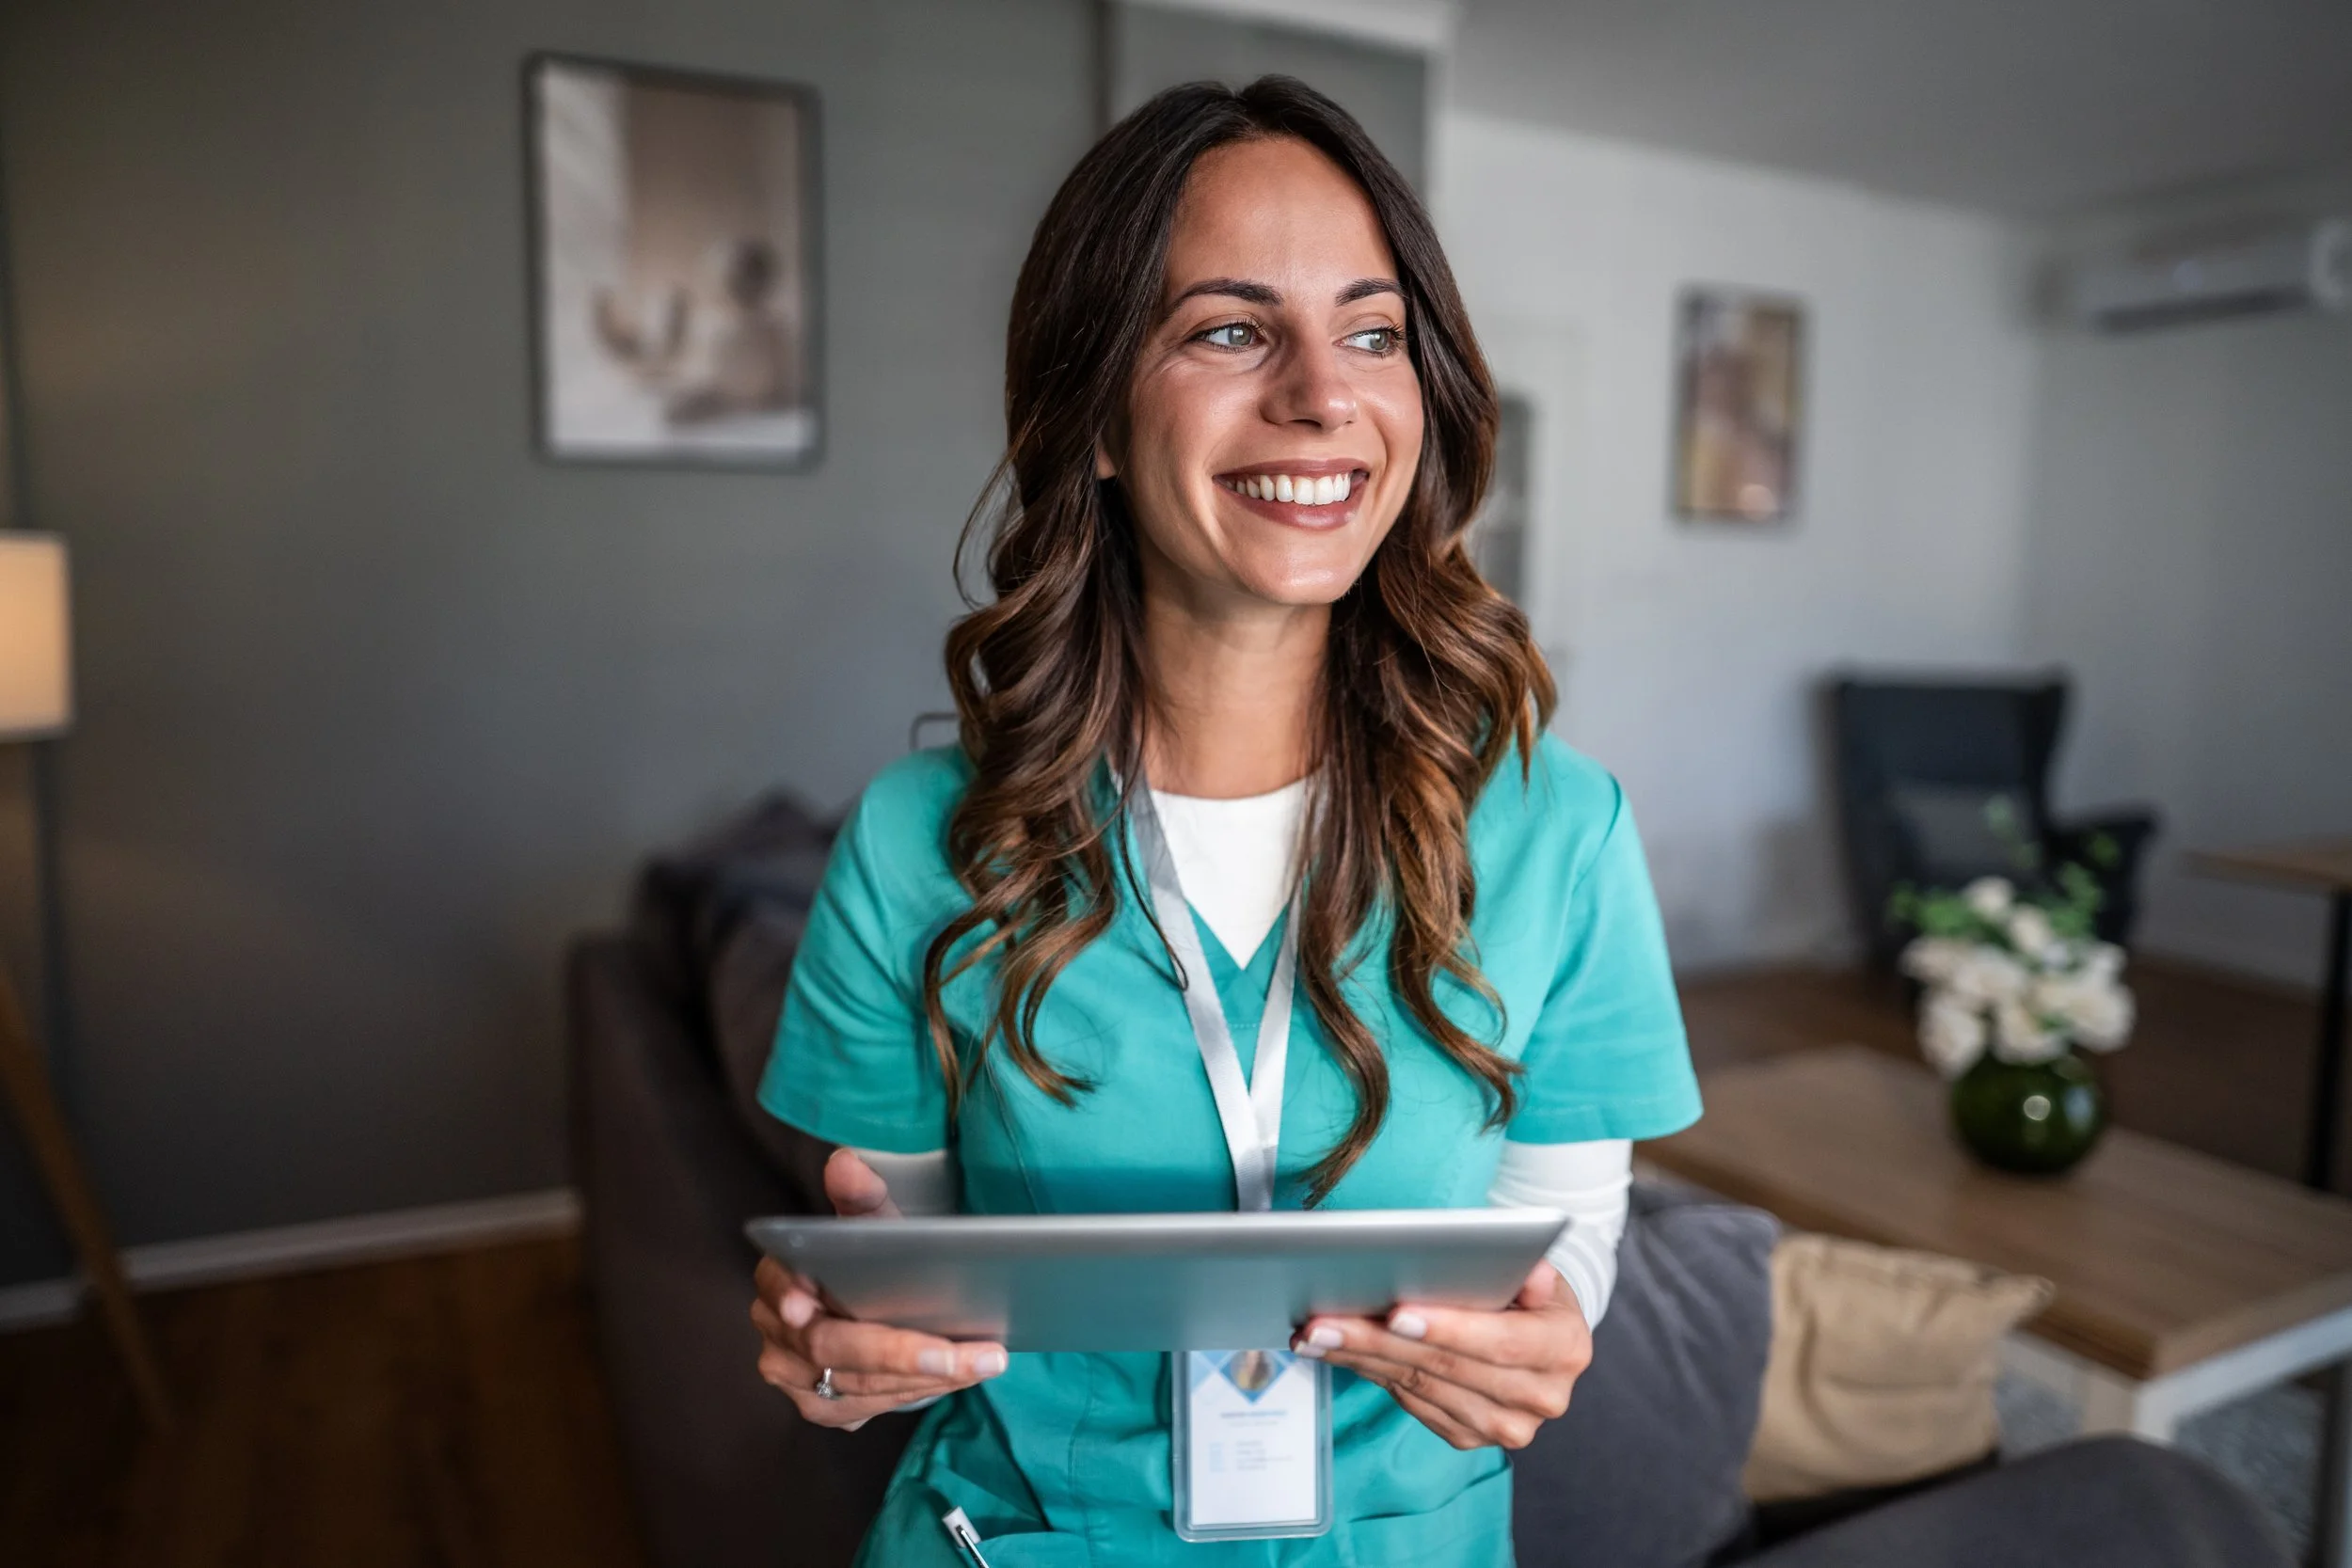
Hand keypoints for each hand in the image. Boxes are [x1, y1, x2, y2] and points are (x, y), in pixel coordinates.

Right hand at [750, 1148, 1007, 1429]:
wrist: (870, 1309)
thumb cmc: (870, 1260)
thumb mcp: (871, 1222)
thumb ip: (860, 1194)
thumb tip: (844, 1161)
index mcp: (779, 1277)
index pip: (782, 1289)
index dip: (792, 1298)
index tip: (807, 1308)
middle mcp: (778, 1334)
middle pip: (832, 1348)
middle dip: (904, 1352)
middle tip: (972, 1353)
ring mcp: (795, 1378)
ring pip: (860, 1385)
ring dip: (927, 1376)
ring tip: (984, 1360)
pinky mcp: (822, 1408)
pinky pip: (870, 1407)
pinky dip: (918, 1391)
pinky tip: (959, 1375)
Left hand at [1291, 1263, 1589, 1450]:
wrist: (1538, 1336)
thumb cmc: (1527, 1290)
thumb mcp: (1535, 1268)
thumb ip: (1523, 1267)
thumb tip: (1516, 1267)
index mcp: (1564, 1348)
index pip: (1502, 1342)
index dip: (1449, 1329)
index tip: (1396, 1312)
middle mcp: (1541, 1397)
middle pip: (1446, 1369)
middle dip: (1379, 1341)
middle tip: (1325, 1321)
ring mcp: (1505, 1426)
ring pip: (1418, 1388)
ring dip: (1359, 1358)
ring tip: (1314, 1332)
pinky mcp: (1468, 1436)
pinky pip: (1408, 1402)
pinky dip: (1368, 1372)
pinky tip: (1335, 1350)